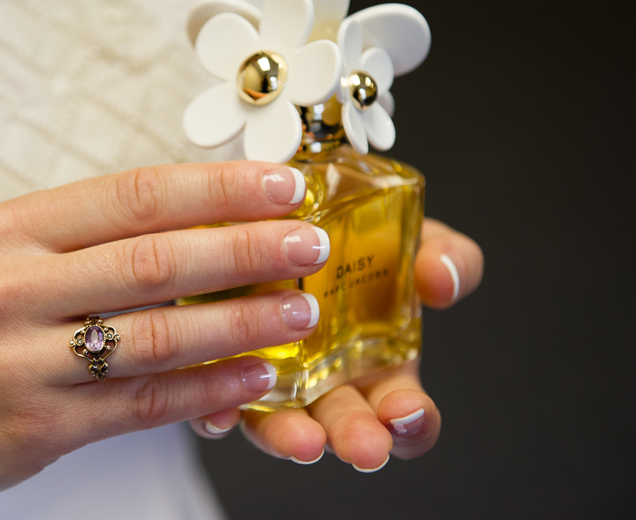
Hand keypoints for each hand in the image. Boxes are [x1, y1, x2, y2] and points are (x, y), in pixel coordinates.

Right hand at [0, 161, 330, 517]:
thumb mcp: (4, 259)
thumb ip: (89, 241)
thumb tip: (203, 222)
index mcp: (11, 229)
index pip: (134, 195)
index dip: (218, 188)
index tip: (282, 184)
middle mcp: (13, 286)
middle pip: (155, 259)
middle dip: (246, 248)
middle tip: (310, 243)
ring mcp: (21, 360)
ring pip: (157, 334)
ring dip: (242, 321)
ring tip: (301, 310)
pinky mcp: (37, 427)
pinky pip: (143, 402)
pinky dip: (208, 388)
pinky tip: (257, 377)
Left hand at [189, 218, 483, 470]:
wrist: (282, 210)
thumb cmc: (356, 234)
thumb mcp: (412, 236)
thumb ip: (444, 256)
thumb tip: (441, 279)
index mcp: (380, 364)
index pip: (406, 415)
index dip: (414, 424)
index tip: (409, 413)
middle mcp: (326, 381)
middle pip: (343, 426)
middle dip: (356, 438)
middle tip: (366, 447)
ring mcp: (271, 375)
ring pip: (279, 423)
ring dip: (291, 436)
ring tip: (304, 441)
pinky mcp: (217, 360)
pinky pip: (213, 397)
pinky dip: (218, 412)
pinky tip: (222, 412)